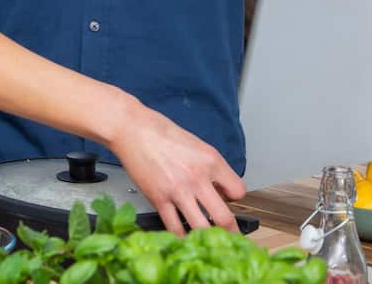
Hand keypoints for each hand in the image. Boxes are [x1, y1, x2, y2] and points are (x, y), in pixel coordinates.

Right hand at [108, 99, 245, 234]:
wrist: (133, 129)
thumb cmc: (162, 132)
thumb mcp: (196, 144)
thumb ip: (209, 167)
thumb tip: (217, 187)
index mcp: (211, 161)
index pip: (238, 191)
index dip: (234, 199)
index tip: (228, 201)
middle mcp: (198, 177)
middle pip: (224, 217)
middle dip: (230, 232)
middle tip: (231, 237)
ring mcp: (178, 190)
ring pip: (201, 227)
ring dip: (206, 238)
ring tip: (207, 242)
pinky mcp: (158, 199)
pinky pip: (174, 227)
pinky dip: (180, 236)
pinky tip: (182, 238)